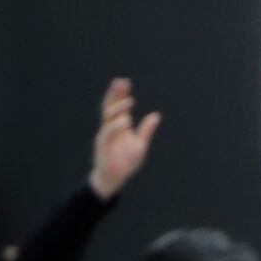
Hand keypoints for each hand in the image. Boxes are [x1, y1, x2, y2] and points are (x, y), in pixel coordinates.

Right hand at [87, 78, 160, 199]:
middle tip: (119, 82)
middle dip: (115, 95)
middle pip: (110, 107)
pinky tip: (125, 120)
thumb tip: (156, 115)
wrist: (114, 178)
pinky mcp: (103, 145)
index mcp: (120, 127)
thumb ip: (146, 130)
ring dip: (117, 108)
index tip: (124, 82)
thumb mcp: (140, 144)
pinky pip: (108, 133)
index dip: (121, 94)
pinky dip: (116, 126)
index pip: (119, 107)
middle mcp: (111, 128)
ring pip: (108, 118)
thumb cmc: (125, 163)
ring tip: (129, 100)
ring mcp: (106, 136)